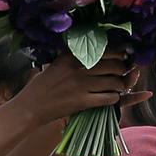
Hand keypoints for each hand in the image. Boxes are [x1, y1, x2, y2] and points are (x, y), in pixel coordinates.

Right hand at [16, 50, 139, 124]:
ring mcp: (81, 85)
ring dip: (121, 85)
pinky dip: (114, 98)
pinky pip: (109, 98)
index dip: (119, 52)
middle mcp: (78, 67)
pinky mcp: (83, 101)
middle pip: (113, 65)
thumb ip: (74, 56)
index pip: (104, 49)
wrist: (31, 106)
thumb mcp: (57, 63)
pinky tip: (111, 97)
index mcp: (72, 55)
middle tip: (125, 71)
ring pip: (114, 82)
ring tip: (119, 86)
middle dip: (123, 69)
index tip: (123, 55)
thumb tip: (96, 49)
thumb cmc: (43, 85)